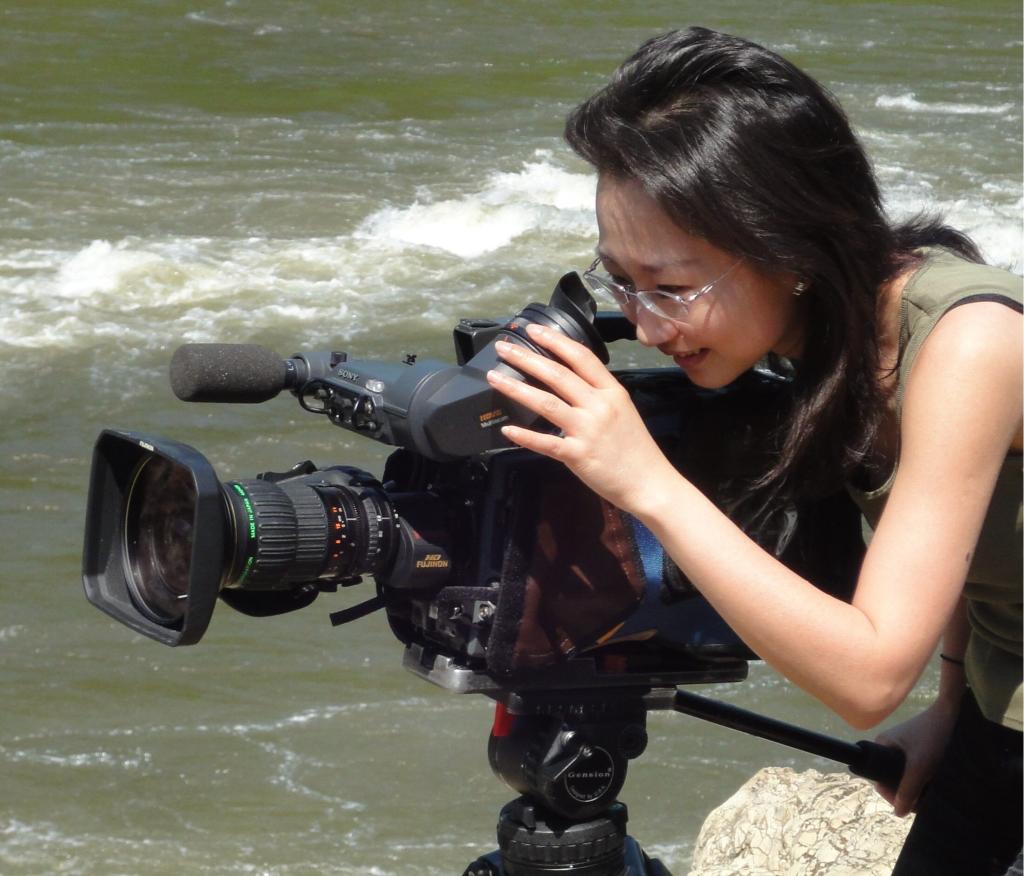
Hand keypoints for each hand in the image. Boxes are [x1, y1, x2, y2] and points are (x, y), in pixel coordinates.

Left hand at [485, 323, 677, 514]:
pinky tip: (507, 429)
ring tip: (494, 378)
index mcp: (612, 392)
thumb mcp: (623, 410)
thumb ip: (598, 394)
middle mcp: (599, 406)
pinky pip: (545, 442)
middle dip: (526, 358)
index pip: (581, 357)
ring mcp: (587, 430)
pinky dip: (524, 435)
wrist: (650, 483)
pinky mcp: (577, 455)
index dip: (555, 341)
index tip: (533, 330)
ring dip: (516, 388)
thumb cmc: (636, 449)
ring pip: (546, 402)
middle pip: (557, 374)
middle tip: (503, 348)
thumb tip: (570, 378)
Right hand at [873, 697, 959, 815]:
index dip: (892, 794)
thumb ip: (907, 790)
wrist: (952, 713)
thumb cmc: (932, 737)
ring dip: (917, 787)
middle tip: (924, 802)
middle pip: (892, 778)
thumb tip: (898, 813)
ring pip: (905, 775)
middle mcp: (888, 746)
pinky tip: (935, 783)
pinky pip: (914, 769)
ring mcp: (903, 747)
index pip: (878, 778)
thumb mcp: (919, 766)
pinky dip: (923, 778)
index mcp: (880, 745)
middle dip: (907, 793)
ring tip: (932, 794)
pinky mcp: (917, 748)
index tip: (909, 805)